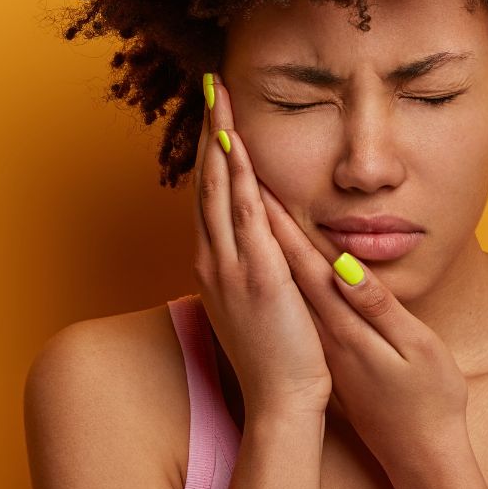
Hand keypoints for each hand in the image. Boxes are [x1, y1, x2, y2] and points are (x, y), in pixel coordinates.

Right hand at [191, 73, 330, 423]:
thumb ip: (249, 274)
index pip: (208, 196)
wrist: (281, 401)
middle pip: (206, 182)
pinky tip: (235, 145)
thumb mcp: (253, 308)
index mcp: (214, 266)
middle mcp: (213, 260)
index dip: (210, 152)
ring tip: (219, 98)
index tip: (214, 115)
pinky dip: (235, 178)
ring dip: (218, 140)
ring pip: (218, 190)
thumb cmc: (274, 360)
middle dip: (209, 131)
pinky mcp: (257, 274)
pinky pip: (243, 215)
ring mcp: (231, 266)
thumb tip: (253, 253)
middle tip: (212, 87)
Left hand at [255, 185, 470, 477]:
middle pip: (283, 268)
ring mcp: (321, 347)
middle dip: (259, 219)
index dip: (280, 219)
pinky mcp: (327, 358)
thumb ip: (377, 307)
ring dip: (261, 242)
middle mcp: (322, 335)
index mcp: (343, 326)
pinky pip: (293, 305)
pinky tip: (267, 258)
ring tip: (240, 203)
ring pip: (282, 285)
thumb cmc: (429, 401)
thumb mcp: (414, 351)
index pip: (302, 262)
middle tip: (235, 175)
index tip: (258, 181)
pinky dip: (276, 273)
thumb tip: (344, 268)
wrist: (419, 456)